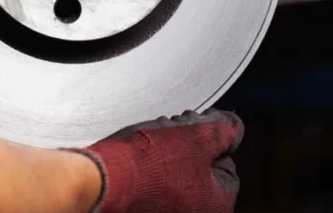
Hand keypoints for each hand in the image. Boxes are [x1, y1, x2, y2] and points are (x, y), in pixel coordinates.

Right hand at [78, 109, 243, 212]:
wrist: (98, 181)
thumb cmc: (148, 164)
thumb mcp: (198, 136)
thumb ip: (226, 130)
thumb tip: (234, 128)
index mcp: (216, 206)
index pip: (227, 166)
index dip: (209, 142)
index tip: (191, 132)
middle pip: (201, 172)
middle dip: (186, 148)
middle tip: (168, 138)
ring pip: (176, 176)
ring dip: (166, 156)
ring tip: (148, 147)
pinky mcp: (143, 210)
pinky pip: (155, 188)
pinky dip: (149, 172)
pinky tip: (137, 161)